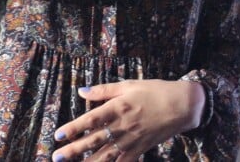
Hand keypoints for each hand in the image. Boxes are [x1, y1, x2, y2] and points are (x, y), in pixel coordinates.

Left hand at [52, 79, 205, 160]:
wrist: (181, 106)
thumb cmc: (152, 91)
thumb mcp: (126, 85)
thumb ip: (103, 90)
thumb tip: (81, 90)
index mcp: (117, 108)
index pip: (90, 121)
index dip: (73, 128)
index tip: (58, 135)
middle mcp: (122, 126)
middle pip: (94, 140)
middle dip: (74, 150)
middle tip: (57, 157)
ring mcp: (132, 140)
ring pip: (107, 155)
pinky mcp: (141, 149)